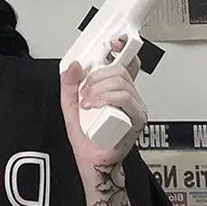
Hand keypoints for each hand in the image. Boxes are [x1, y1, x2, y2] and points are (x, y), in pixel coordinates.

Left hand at [60, 37, 147, 167]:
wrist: (92, 162)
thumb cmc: (87, 138)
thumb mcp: (71, 106)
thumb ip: (69, 86)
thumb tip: (73, 66)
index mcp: (117, 91)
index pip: (125, 63)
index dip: (122, 49)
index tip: (112, 44)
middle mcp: (129, 97)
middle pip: (120, 70)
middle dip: (97, 76)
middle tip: (85, 91)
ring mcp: (135, 107)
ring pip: (120, 83)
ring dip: (98, 89)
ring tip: (87, 103)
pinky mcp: (137, 118)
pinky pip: (124, 98)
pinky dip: (105, 98)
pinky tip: (93, 106)